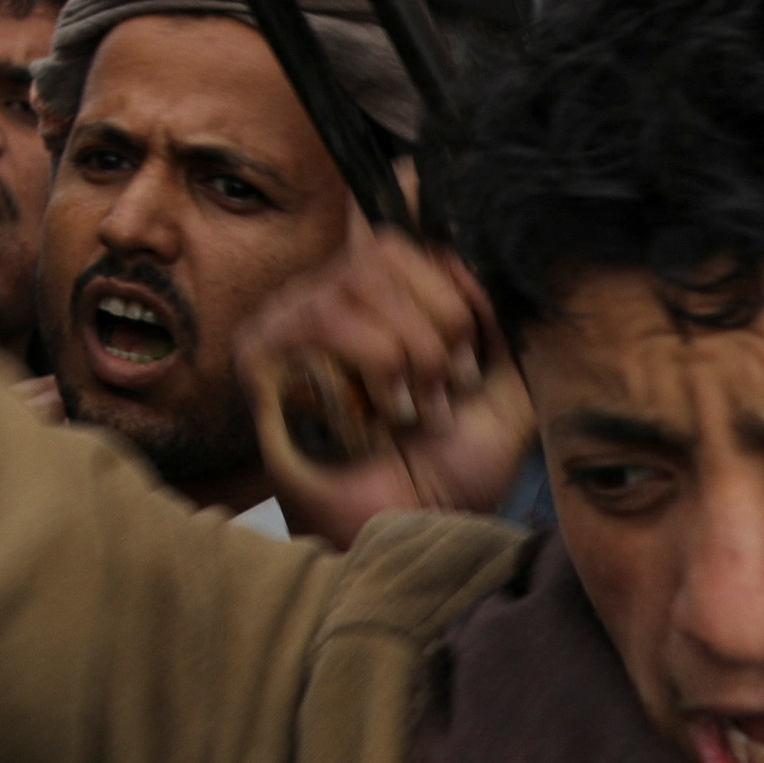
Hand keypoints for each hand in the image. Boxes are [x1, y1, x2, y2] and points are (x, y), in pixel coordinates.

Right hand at [238, 224, 532, 542]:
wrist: (404, 532)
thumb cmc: (450, 470)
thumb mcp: (505, 389)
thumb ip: (500, 320)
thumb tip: (469, 253)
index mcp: (388, 297)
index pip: (403, 230)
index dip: (443, 278)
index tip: (467, 348)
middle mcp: (333, 295)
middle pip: (384, 251)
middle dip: (436, 325)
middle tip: (446, 389)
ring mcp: (288, 318)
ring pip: (353, 283)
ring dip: (404, 356)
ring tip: (413, 410)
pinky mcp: (258, 352)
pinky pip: (316, 323)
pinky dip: (365, 372)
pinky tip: (374, 417)